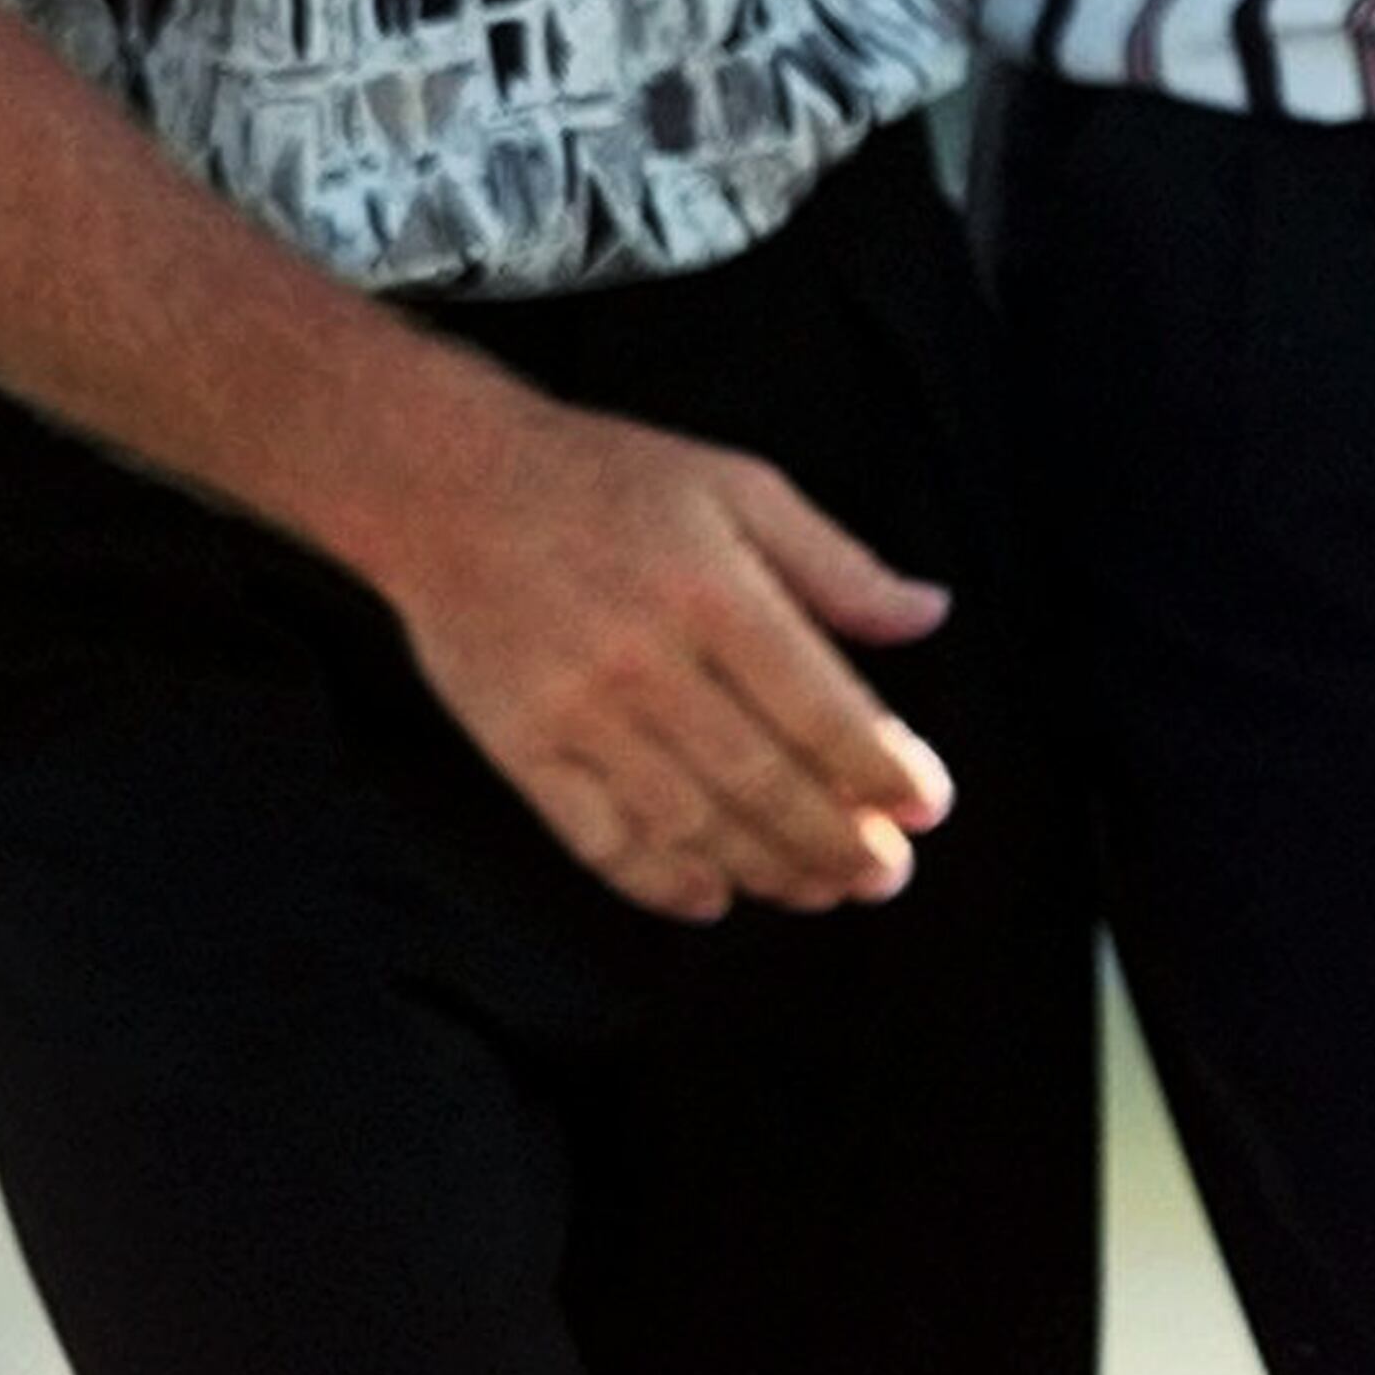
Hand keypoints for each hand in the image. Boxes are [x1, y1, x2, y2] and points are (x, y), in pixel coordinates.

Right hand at [378, 372, 957, 922]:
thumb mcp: (738, 485)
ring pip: (690, 823)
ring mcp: (576, 712)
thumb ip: (836, 563)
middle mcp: (646, 659)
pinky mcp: (519, 749)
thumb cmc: (607, 477)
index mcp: (713, 588)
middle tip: (887, 875)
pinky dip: (661, 882)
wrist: (444, 483)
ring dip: (767, 870)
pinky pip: (599, 839)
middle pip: (763, 781)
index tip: (928, 807)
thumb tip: (930, 614)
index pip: (821, 708)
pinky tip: (712, 897)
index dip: (882, 770)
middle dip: (839, 841)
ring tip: (822, 890)